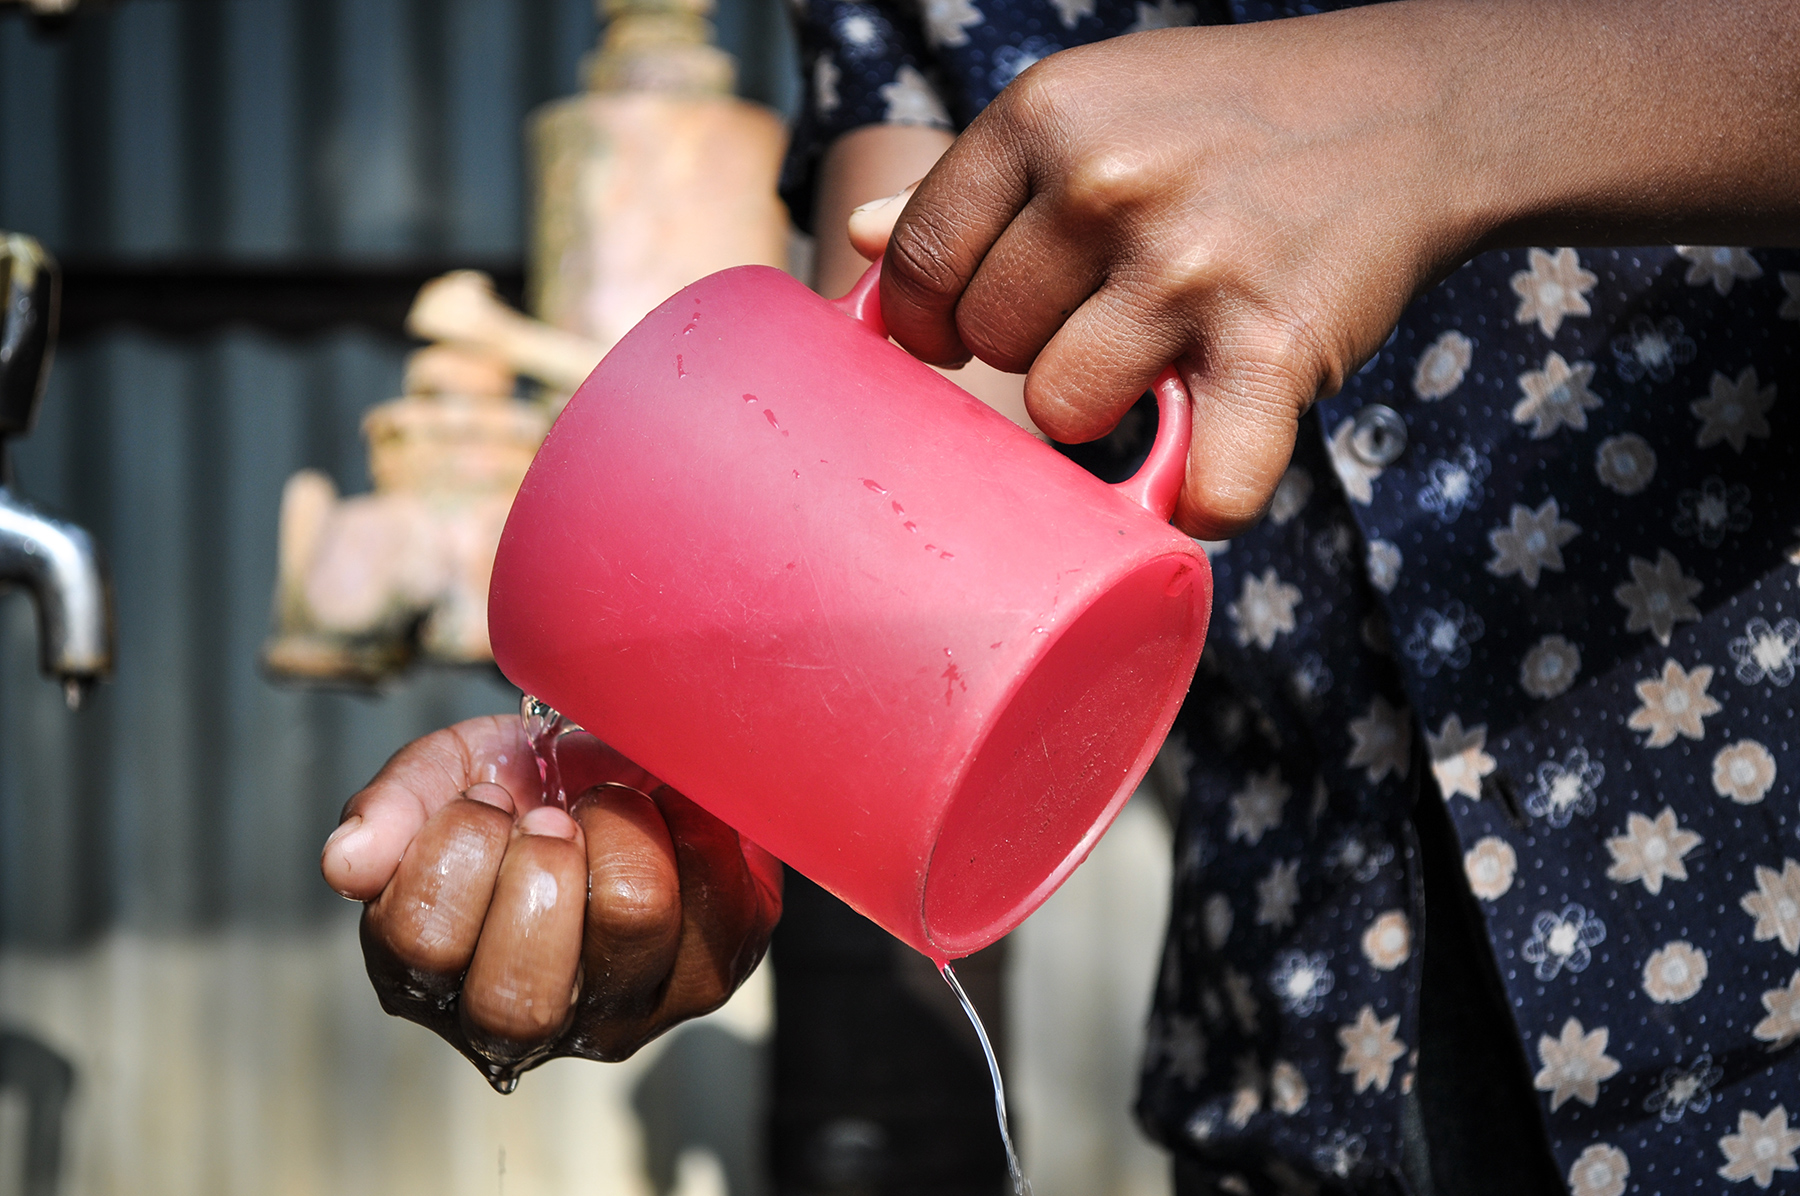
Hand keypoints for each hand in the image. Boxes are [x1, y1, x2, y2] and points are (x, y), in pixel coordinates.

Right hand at [320, 716, 781, 1085]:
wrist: (631, 762)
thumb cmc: (529, 783)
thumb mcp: (450, 772)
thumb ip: (393, 807)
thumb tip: (346, 863)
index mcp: (438, 977)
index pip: (422, 948)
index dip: (457, 848)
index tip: (486, 797)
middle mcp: (530, 1021)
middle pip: (518, 1003)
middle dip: (537, 873)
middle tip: (551, 815)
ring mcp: (627, 1009)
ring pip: (630, 930)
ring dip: (620, 836)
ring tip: (611, 805)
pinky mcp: (710, 971)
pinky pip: (716, 902)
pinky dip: (691, 829)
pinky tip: (669, 816)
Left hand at [866, 1, 1799, 539]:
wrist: (1408, 111)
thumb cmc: (1222, 121)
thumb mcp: (1090, 107)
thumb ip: (976, 180)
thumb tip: (859, 238)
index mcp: (1044, 117)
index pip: (917, 260)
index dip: (923, 318)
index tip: (954, 332)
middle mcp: (1105, 186)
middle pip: (990, 345)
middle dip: (1031, 347)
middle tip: (1098, 315)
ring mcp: (1189, 270)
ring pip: (1065, 415)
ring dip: (1103, 410)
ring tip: (1155, 360)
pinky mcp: (1271, 349)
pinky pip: (1204, 487)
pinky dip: (1203, 504)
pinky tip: (1202, 479)